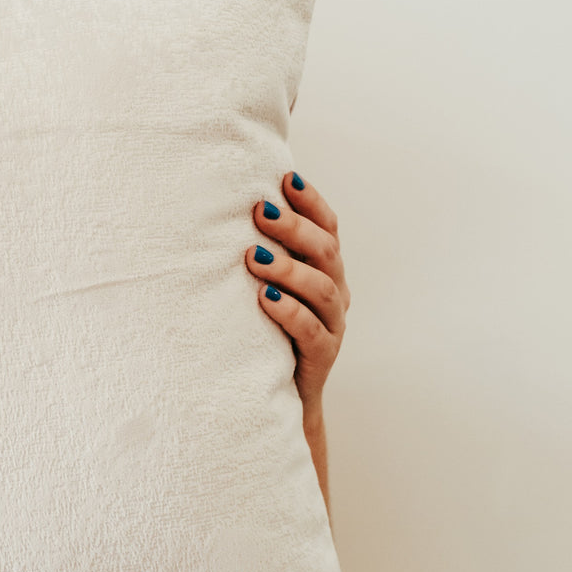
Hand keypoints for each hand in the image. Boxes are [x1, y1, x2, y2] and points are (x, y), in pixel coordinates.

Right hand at [218, 170, 349, 571]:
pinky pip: (321, 236)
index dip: (295, 315)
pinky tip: (279, 170)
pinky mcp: (303, 285)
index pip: (316, 347)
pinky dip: (309, 205)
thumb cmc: (251, 490)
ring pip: (329, 256)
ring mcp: (317, 312)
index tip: (255, 290)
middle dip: (298, 257)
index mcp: (301, 399)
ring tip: (262, 190)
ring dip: (302, 221)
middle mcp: (317, 350)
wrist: (268, 444)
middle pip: (330, 291)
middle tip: (255, 231)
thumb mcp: (252, 546)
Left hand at [244, 170, 349, 411]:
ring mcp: (333, 326)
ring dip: (288, 268)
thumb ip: (264, 253)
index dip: (311, 202)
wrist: (283, 394)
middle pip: (325, 252)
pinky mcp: (322, 356)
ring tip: (254, 256)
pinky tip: (265, 298)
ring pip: (321, 289)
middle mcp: (336, 293)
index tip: (285, 177)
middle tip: (259, 212)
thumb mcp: (270, 287)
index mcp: (327, 271)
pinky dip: (289, 312)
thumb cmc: (268, 331)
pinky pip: (311, 331)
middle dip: (293, 228)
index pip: (328, 228)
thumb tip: (235, 209)